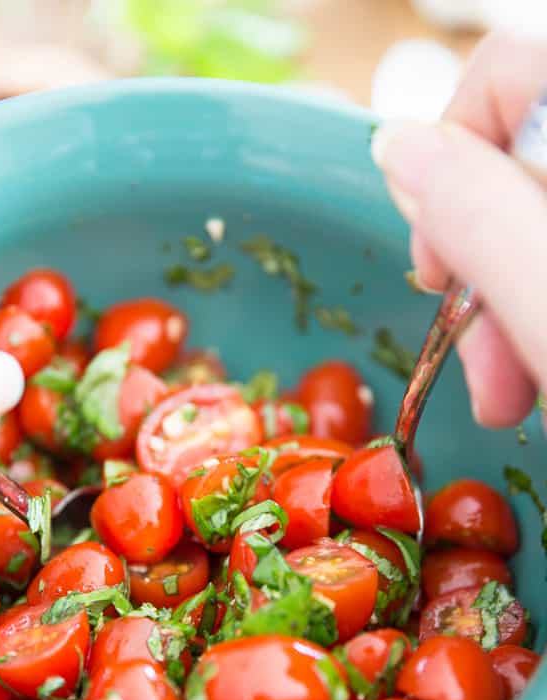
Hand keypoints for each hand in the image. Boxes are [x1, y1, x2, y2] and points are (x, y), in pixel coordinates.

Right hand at [371, 30, 546, 427]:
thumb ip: (481, 220)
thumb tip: (397, 145)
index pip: (510, 67)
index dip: (449, 164)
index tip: (435, 273)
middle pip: (520, 156)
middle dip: (479, 268)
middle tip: (481, 375)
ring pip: (535, 217)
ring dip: (504, 310)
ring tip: (510, 402)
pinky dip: (537, 313)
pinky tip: (542, 378)